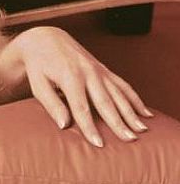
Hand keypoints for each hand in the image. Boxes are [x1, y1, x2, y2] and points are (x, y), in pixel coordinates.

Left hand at [0, 26, 152, 146]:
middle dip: (119, 122)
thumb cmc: (39, 66)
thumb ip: (51, 104)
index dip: (90, 127)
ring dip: (132, 112)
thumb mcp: (38, 84)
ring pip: (119, 94)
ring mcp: (99, 70)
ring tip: (143, 129)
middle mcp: (89, 73)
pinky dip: (135, 99)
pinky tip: (145, 113)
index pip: (81, 107)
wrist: (46, 39)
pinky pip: (123, 85)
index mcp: (70, 77)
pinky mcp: (105, 70)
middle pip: (106, 102)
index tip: (99, 144)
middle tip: (130, 140)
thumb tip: (64, 126)